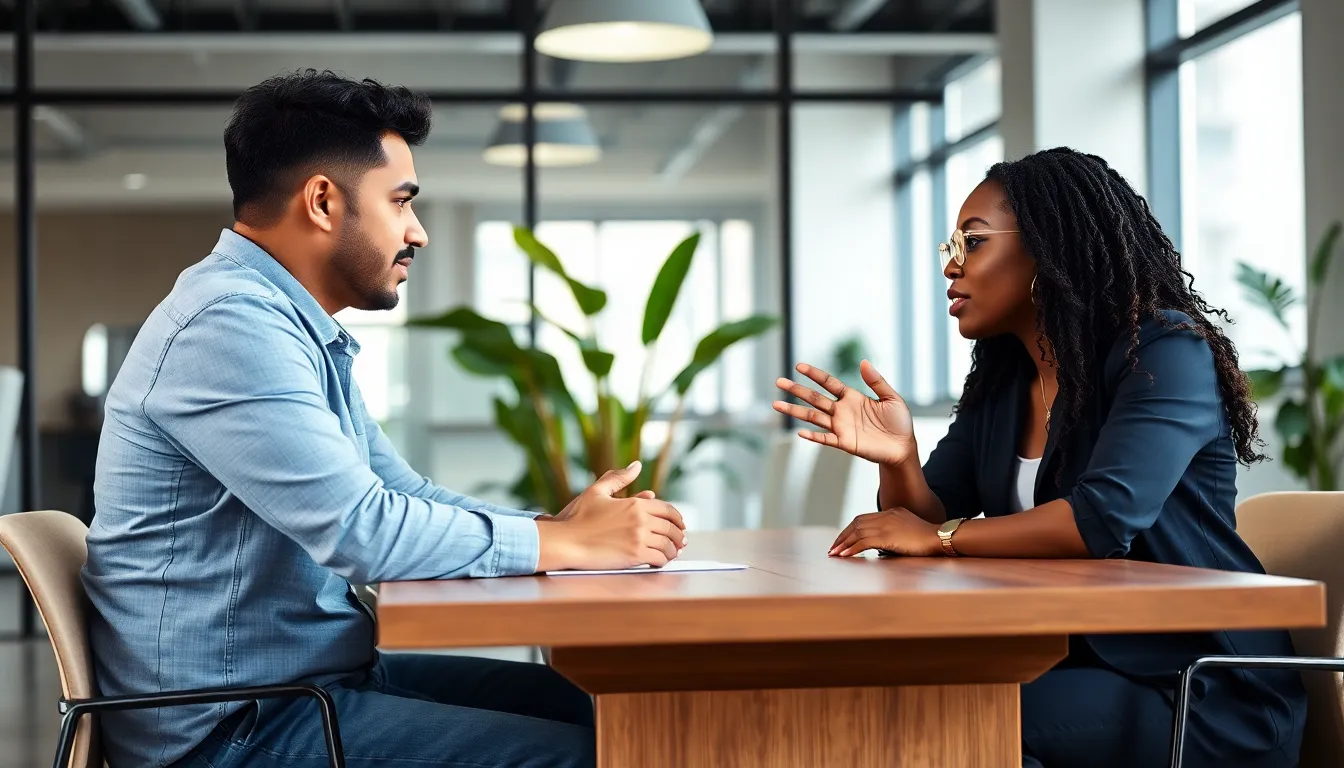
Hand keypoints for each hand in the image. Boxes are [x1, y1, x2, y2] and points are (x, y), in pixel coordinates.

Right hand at [537, 461, 686, 571]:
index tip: (680, 525)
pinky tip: (660, 561)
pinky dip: (663, 561)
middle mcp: (641, 520)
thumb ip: (618, 478)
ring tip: (673, 553)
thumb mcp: (596, 492)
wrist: (567, 542)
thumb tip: (636, 465)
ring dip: (673, 550)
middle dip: (679, 536)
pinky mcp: (635, 556)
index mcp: (635, 504)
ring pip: (668, 545)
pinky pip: (659, 559)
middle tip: (681, 541)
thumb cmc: (578, 518)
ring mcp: (639, 538)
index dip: (677, 519)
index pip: (667, 510)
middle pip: (672, 528)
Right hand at [773, 360, 915, 466]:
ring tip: (777, 405)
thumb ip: (876, 381)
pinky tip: (800, 432)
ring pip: (813, 417)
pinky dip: (813, 436)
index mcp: (852, 397)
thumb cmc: (899, 422)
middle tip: (779, 381)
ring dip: (795, 411)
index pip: (828, 382)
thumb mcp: (891, 398)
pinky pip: (825, 438)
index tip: (799, 366)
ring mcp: (841, 427)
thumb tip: (863, 362)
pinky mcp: (844, 442)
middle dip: (796, 390)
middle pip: (814, 398)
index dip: (814, 374)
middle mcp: (842, 410)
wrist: (903, 447)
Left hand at [829, 508, 940, 557]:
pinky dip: (852, 548)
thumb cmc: (927, 539)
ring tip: (834, 553)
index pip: (863, 519)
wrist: (939, 538)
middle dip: (843, 536)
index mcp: (891, 512)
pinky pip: (863, 542)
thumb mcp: (907, 530)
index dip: (850, 529)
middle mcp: (886, 516)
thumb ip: (893, 533)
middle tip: (833, 547)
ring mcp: (886, 525)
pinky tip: (845, 555)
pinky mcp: (887, 536)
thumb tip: (881, 545)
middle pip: (857, 523)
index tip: (843, 539)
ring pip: (857, 532)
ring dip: (844, 543)